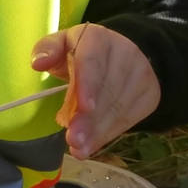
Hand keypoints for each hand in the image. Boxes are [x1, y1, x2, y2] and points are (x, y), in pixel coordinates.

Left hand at [31, 23, 160, 158]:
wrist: (124, 54)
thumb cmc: (82, 51)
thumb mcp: (63, 43)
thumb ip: (48, 48)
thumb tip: (38, 63)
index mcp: (99, 38)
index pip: (94, 61)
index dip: (89, 84)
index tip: (84, 107)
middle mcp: (125, 54)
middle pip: (107, 89)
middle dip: (89, 118)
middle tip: (74, 139)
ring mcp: (141, 75)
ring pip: (119, 107)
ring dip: (98, 132)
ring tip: (79, 148)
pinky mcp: (148, 95)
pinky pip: (129, 118)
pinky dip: (107, 135)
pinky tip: (91, 147)